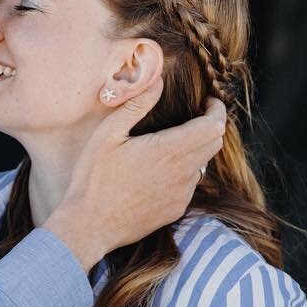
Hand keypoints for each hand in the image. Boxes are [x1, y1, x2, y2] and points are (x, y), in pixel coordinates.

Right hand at [45, 82, 226, 268]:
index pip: (214, 126)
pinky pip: (190, 185)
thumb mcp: (108, 134)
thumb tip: (158, 81)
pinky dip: (183, 172)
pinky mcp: (175, 210)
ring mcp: (181, 194)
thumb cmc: (94, 178)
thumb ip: (137, 105)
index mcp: (169, 150)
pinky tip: (158, 171)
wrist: (89, 226)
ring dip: (195, 150)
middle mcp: (182, 173)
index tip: (208, 102)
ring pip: (202, 165)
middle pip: (214, 143)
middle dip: (210, 126)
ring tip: (172, 143)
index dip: (217, 110)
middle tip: (194, 116)